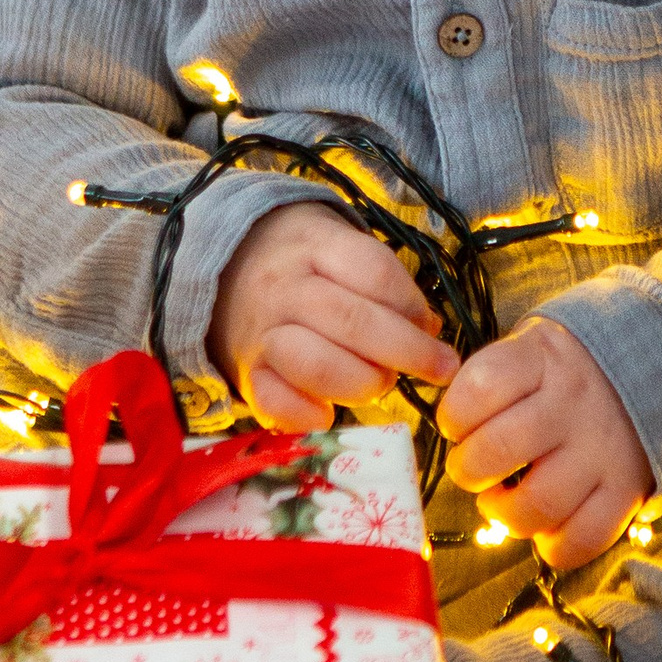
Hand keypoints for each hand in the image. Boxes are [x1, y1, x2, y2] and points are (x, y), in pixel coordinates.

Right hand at [210, 201, 459, 430]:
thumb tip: (429, 329)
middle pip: (352, 320)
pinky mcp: (246, 372)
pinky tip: (328, 415)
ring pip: (315, 363)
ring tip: (382, 383)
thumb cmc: (302, 261)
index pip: (372, 271)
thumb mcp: (338, 247)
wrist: (223, 267)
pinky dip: (305, 414)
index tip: (435, 329)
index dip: (412, 305)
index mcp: (314, 246)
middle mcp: (285, 287)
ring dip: (362, 381)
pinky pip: (273, 401)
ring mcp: (262, 331)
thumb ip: (383, 281)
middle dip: (406, 351)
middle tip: (438, 368)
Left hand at [436, 315, 652, 569]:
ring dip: (504, 514)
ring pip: (538, 504)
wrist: (650, 365)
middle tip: (471, 470)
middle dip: (469, 470)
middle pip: (501, 448)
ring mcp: (602, 449)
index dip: (454, 415)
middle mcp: (572, 403)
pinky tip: (543, 529)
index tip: (455, 424)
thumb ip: (490, 379)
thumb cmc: (562, 368)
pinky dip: (553, 546)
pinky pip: (584, 538)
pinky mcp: (627, 490)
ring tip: (500, 502)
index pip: (480, 388)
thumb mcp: (528, 347)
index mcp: (541, 358)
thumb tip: (448, 430)